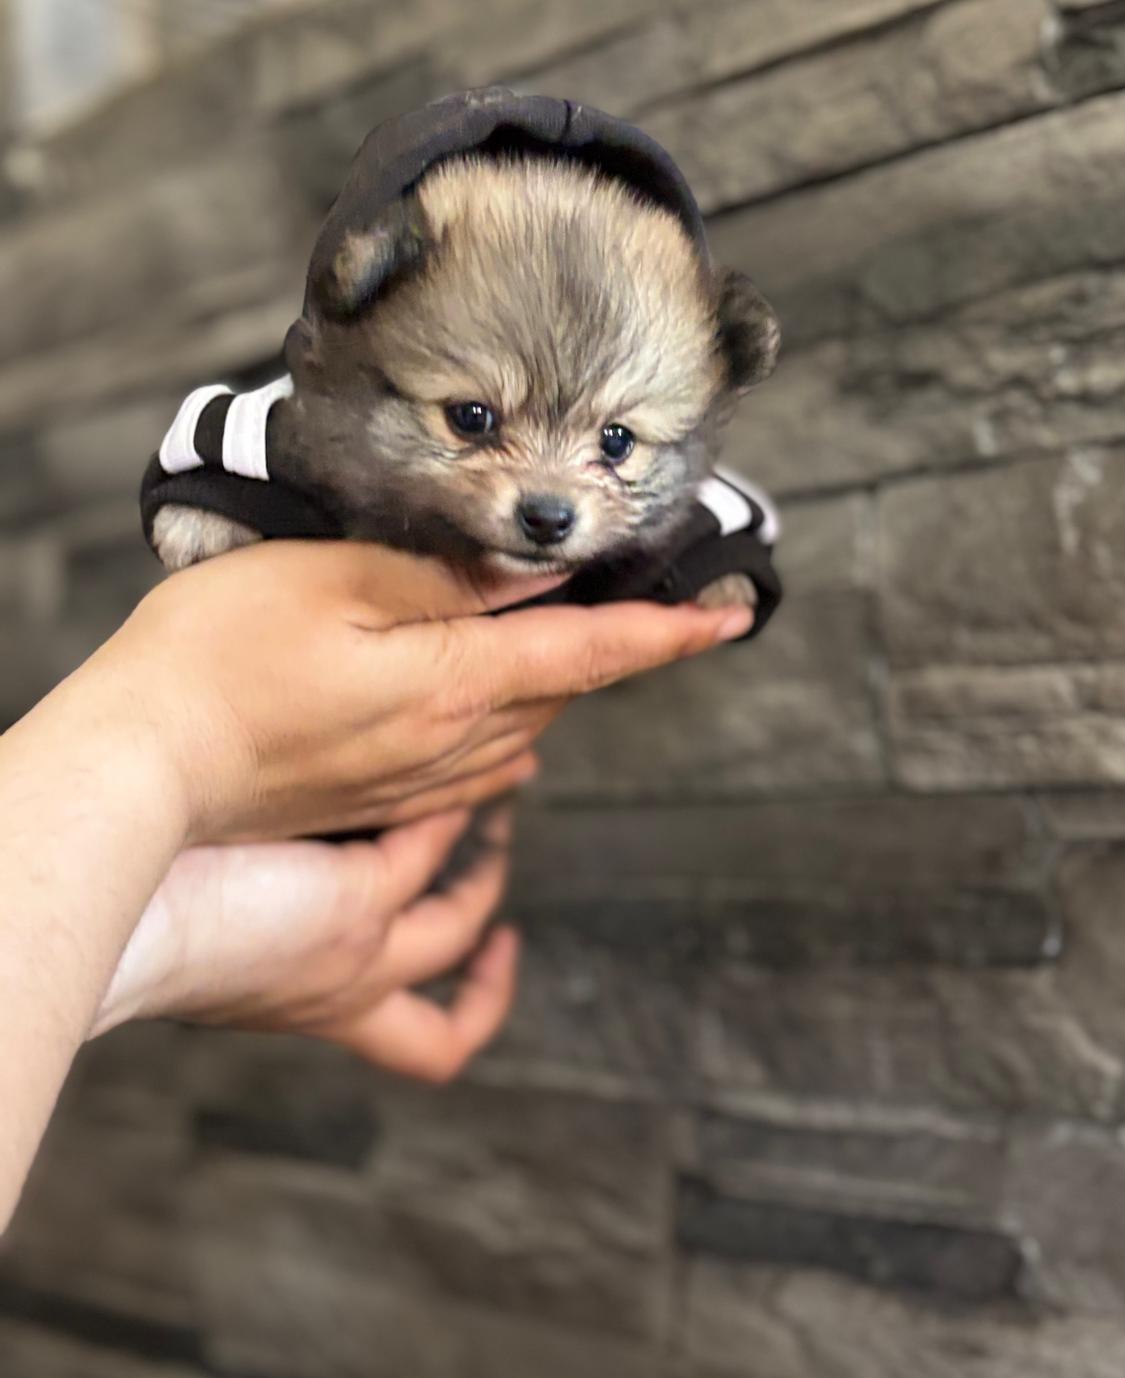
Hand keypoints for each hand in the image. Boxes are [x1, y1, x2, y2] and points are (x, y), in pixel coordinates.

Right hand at [81, 539, 751, 842]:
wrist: (141, 773)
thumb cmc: (220, 660)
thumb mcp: (336, 580)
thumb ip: (447, 580)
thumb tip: (537, 573)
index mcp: (455, 682)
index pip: (592, 653)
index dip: (669, 632)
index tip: (730, 616)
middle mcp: (453, 745)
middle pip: (564, 691)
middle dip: (612, 646)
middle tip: (649, 604)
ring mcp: (416, 784)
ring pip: (524, 730)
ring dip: (558, 685)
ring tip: (572, 639)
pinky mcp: (379, 804)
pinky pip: (475, 765)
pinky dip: (505, 724)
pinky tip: (494, 709)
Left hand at [94, 806, 520, 1082]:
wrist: (113, 909)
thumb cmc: (142, 893)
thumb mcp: (230, 896)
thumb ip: (290, 873)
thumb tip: (327, 816)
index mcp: (309, 1006)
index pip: (411, 1043)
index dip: (468, 1008)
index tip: (484, 946)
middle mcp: (340, 996)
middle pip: (442, 1038)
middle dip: (489, 969)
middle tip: (490, 866)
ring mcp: (356, 957)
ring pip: (458, 930)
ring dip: (481, 861)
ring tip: (485, 793)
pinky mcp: (353, 904)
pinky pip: (428, 842)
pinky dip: (435, 800)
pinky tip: (429, 759)